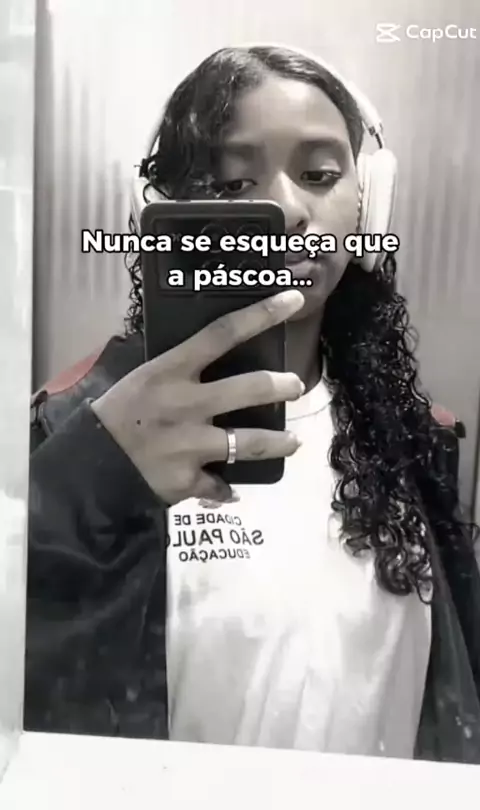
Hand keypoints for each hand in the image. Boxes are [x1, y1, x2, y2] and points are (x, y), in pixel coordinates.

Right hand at [92, 290, 304, 504]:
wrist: (87, 464)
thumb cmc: (117, 413)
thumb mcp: (144, 378)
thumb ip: (179, 370)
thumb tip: (214, 358)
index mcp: (171, 370)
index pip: (222, 334)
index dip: (262, 314)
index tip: (293, 300)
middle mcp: (186, 403)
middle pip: (250, 388)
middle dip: (282, 385)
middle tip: (296, 386)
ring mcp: (189, 444)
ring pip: (250, 442)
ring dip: (278, 442)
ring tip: (293, 442)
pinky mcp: (187, 479)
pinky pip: (218, 484)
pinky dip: (224, 488)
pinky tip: (229, 489)